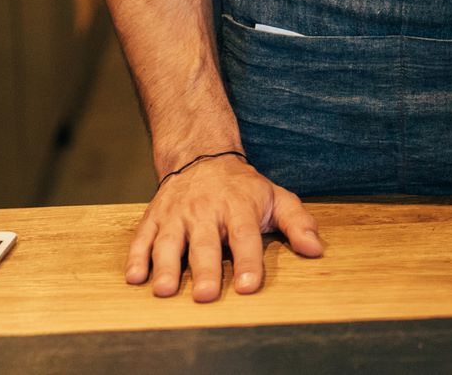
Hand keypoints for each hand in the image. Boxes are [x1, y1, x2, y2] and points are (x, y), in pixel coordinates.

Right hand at [127, 152, 324, 300]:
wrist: (202, 156)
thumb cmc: (243, 188)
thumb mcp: (275, 197)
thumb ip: (297, 223)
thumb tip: (316, 250)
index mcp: (239, 208)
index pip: (245, 236)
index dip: (248, 261)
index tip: (249, 285)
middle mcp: (206, 211)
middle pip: (205, 243)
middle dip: (205, 270)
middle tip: (205, 296)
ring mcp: (177, 215)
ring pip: (169, 241)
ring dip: (165, 266)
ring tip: (164, 291)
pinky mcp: (154, 217)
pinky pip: (142, 237)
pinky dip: (136, 256)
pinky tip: (135, 277)